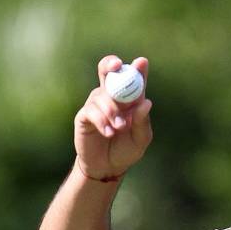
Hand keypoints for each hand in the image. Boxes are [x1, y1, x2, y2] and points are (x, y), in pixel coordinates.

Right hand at [74, 55, 152, 179]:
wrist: (108, 167)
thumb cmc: (126, 150)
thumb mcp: (141, 138)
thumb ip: (142, 121)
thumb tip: (146, 102)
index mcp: (129, 99)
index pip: (132, 78)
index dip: (137, 68)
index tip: (141, 62)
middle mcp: (111, 96)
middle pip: (107, 71)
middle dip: (111, 64)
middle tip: (117, 65)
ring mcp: (96, 104)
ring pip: (102, 96)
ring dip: (112, 111)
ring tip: (120, 128)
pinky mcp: (84, 116)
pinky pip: (91, 111)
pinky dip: (102, 120)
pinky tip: (109, 132)